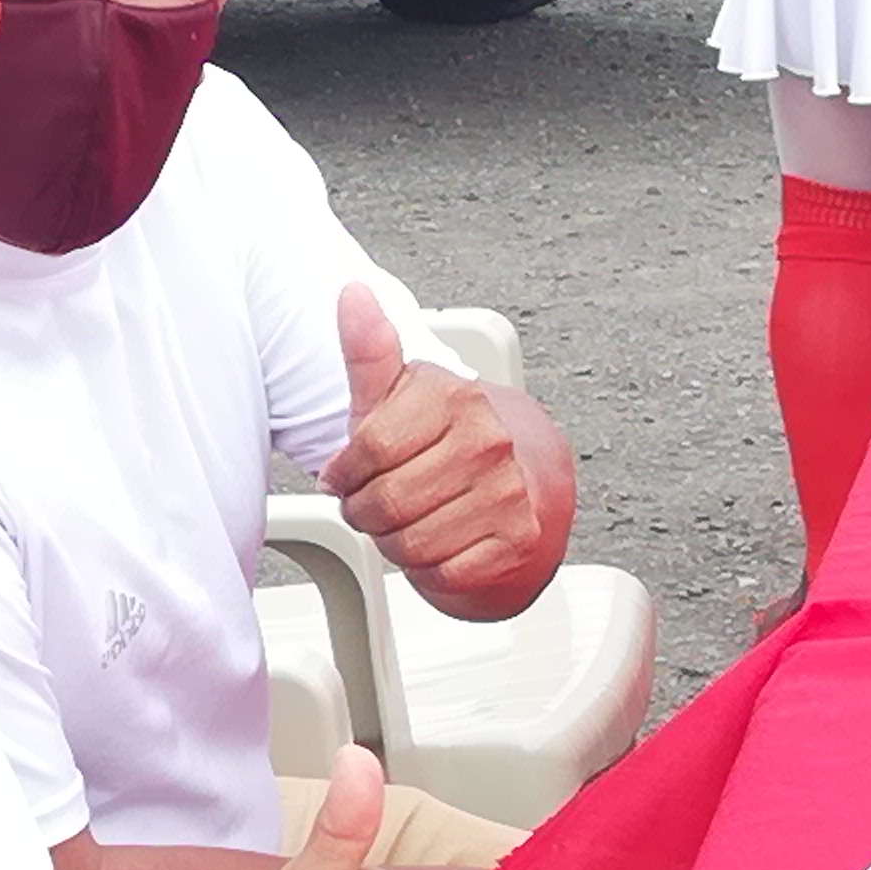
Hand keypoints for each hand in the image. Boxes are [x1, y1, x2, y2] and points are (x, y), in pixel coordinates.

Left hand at [326, 288, 572, 618]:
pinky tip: (440, 540)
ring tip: (410, 520)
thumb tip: (351, 296)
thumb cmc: (447, 434)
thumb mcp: (400, 392)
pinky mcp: (518, 539)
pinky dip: (430, 568)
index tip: (346, 474)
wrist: (526, 469)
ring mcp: (508, 491)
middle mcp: (488, 441)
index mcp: (455, 399)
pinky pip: (443, 573)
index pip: (367, 453)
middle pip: (385, 504)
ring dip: (396, 542)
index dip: (344, 473)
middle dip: (368, 511)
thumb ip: (369, 350)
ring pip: (410, 544)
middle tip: (378, 502)